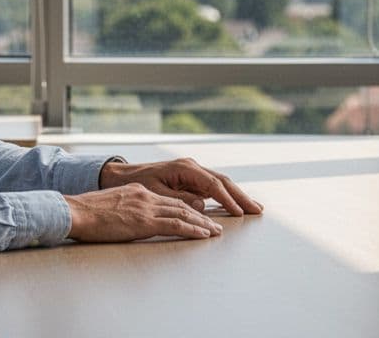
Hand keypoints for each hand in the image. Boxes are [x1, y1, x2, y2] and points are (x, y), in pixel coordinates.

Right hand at [64, 184, 222, 242]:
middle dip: (201, 215)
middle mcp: (146, 196)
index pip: (169, 200)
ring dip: (202, 223)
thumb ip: (126, 209)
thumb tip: (131, 219)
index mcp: (138, 191)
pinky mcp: (144, 221)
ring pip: (183, 213)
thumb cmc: (86, 213)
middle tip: (216, 224)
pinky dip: (192, 229)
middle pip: (181, 204)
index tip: (199, 216)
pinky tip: (203, 234)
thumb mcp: (111, 206)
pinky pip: (175, 224)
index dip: (187, 208)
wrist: (75, 211)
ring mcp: (146, 207)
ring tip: (216, 231)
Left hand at [100, 157, 263, 215]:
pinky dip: (226, 196)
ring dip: (237, 196)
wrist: (120, 176)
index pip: (212, 184)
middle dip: (241, 196)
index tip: (239, 212)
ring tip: (254, 208)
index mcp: (184, 168)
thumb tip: (201, 205)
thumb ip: (179, 199)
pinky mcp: (191, 179)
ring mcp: (192, 172)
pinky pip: (213, 187)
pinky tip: (236, 205)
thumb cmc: (136, 184)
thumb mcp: (155, 192)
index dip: (227, 199)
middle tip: (258, 210)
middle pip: (222, 181)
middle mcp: (192, 167)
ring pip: (221, 183)